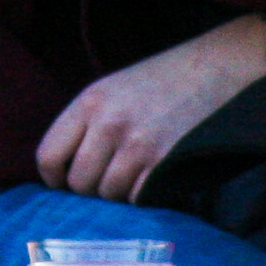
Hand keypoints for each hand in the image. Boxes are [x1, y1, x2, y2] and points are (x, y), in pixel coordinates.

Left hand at [35, 17, 265, 202]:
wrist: (217, 67)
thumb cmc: (162, 80)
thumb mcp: (112, 89)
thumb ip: (85, 124)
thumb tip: (62, 173)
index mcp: (89, 102)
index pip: (48, 157)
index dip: (55, 179)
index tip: (66, 184)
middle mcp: (109, 123)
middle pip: (79, 183)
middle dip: (92, 188)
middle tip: (109, 177)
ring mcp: (139, 144)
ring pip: (109, 195)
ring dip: (120, 192)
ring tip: (136, 172)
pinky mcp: (167, 162)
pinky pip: (139, 198)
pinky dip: (144, 195)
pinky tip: (154, 177)